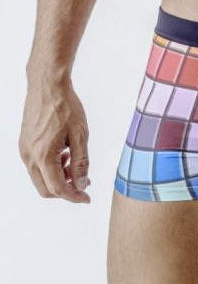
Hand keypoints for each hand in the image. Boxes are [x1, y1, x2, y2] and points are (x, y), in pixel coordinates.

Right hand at [19, 75, 91, 202]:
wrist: (47, 85)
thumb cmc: (66, 107)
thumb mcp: (80, 135)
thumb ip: (81, 162)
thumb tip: (81, 185)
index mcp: (43, 155)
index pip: (57, 188)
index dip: (74, 196)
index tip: (87, 198)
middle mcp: (29, 156)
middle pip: (45, 188)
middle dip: (65, 189)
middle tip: (83, 181)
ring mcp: (24, 150)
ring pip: (40, 177)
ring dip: (58, 177)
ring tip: (75, 163)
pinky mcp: (24, 144)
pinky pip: (36, 165)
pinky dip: (51, 167)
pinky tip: (65, 154)